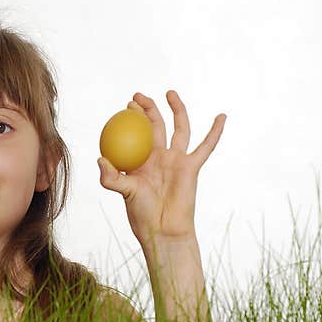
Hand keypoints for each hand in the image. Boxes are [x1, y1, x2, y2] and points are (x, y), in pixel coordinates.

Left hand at [98, 90, 225, 244]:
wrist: (163, 228)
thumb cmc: (141, 213)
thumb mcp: (123, 192)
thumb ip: (110, 177)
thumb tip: (100, 158)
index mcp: (141, 160)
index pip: (136, 133)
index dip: (132, 117)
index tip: (127, 104)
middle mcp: (159, 157)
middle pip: (155, 125)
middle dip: (147, 109)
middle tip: (137, 96)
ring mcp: (177, 160)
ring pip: (179, 128)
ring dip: (176, 109)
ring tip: (170, 93)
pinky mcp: (192, 167)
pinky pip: (206, 146)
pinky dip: (215, 131)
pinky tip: (221, 116)